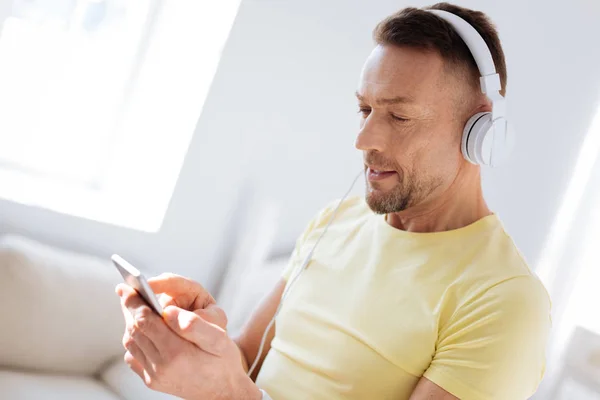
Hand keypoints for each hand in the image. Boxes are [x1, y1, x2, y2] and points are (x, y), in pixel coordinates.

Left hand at [116, 283, 260, 399]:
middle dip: (130, 308)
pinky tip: (143, 331)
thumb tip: (168, 311)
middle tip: (127, 291)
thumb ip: (194, 324)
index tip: (127, 287)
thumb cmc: (223, 362)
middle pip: (134, 329)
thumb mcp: (219, 340)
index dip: (135, 302)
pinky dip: (134, 340)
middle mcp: (161, 366)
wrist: (223, 392)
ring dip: (131, 323)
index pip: (145, 320)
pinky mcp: (152, 381)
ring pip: (130, 342)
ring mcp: (154, 376)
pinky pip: (133, 357)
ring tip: (135, 307)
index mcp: (177, 352)